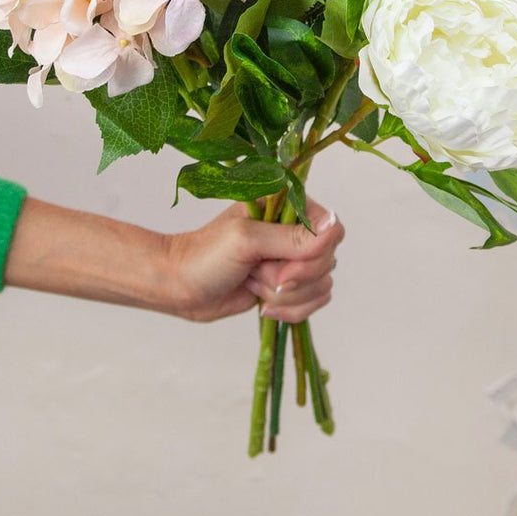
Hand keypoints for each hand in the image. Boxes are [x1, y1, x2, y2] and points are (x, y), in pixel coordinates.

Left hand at [166, 199, 343, 322]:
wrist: (181, 286)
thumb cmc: (205, 255)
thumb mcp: (248, 241)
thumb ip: (292, 238)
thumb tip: (335, 226)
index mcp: (287, 205)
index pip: (330, 230)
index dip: (312, 255)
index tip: (281, 266)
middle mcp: (295, 229)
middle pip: (328, 262)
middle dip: (291, 279)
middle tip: (256, 274)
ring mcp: (292, 259)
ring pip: (322, 285)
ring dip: (286, 296)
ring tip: (253, 285)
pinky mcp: (289, 285)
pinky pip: (313, 303)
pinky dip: (290, 310)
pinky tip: (262, 304)